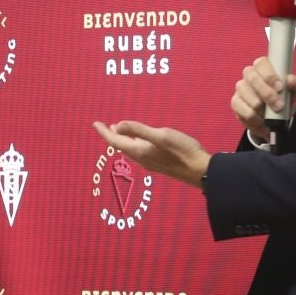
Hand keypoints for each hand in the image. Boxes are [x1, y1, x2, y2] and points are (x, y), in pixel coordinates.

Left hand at [92, 120, 211, 189]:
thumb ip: (139, 130)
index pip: (115, 141)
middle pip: (121, 146)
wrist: (200, 170)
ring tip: (118, 129)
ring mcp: (150, 162)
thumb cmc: (182, 151)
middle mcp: (142, 158)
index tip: (95, 123)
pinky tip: (139, 139)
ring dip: (122, 139)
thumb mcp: (161, 135)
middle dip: (111, 135)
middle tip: (104, 125)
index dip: (104, 132)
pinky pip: (139, 151)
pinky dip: (133, 142)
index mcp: (139, 151)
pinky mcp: (159, 163)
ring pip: (130, 149)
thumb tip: (118, 125)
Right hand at [232, 57, 295, 139]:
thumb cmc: (284, 97)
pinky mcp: (235, 102)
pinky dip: (255, 118)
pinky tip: (261, 119)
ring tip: (271, 114)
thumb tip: (290, 80)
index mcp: (263, 67)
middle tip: (279, 105)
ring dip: (262, 108)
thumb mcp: (294, 90)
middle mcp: (249, 74)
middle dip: (267, 94)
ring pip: (247, 96)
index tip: (280, 87)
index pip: (261, 63)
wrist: (275, 116)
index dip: (270, 75)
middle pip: (252, 78)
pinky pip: (244, 110)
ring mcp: (240, 88)